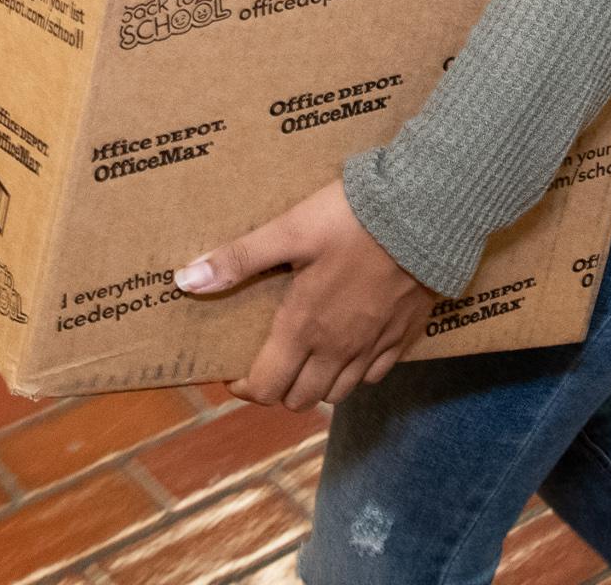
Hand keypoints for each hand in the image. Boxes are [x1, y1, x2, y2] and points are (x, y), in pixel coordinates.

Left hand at [181, 179, 433, 409]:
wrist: (425, 212)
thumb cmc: (353, 219)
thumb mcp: (290, 230)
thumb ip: (239, 259)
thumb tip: (185, 281)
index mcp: (303, 327)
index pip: (266, 387)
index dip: (246, 387)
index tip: (237, 372)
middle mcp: (338, 348)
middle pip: (301, 399)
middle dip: (279, 389)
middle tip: (271, 363)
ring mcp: (374, 346)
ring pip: (339, 393)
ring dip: (318, 385)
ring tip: (308, 359)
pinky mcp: (404, 335)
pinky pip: (376, 374)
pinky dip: (358, 372)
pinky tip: (352, 348)